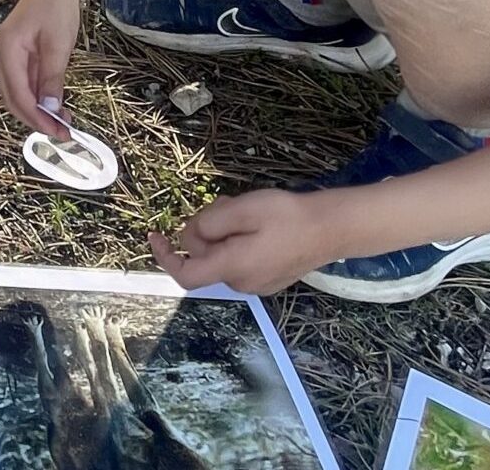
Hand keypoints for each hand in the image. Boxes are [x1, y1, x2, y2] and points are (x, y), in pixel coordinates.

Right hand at [0, 0, 82, 135]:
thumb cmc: (57, 6)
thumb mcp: (58, 44)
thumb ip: (52, 78)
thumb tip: (50, 110)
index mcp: (5, 52)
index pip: (17, 95)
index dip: (37, 117)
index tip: (59, 132)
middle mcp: (0, 56)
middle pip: (13, 98)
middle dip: (36, 119)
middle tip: (62, 133)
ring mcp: (7, 56)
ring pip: (18, 93)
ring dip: (38, 110)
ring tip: (62, 122)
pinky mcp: (17, 56)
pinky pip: (25, 82)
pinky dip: (39, 97)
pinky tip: (55, 105)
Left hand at [149, 190, 339, 295]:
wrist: (333, 229)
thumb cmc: (288, 216)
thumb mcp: (242, 209)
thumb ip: (208, 223)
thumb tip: (190, 236)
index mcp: (232, 268)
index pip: (185, 275)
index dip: (165, 257)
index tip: (156, 236)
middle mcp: (242, 283)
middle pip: (205, 258)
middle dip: (204, 231)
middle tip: (224, 205)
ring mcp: (257, 284)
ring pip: (222, 257)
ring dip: (222, 234)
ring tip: (244, 211)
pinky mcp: (269, 279)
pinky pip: (239, 261)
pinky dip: (236, 242)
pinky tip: (256, 225)